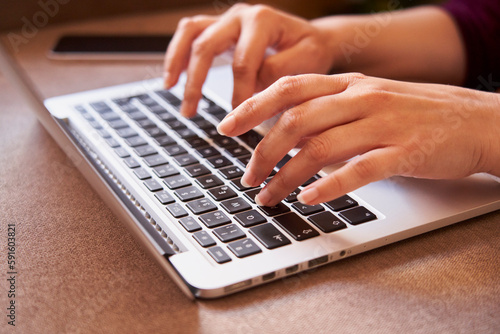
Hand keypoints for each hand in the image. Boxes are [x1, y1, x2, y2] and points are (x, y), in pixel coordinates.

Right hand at [163, 3, 334, 116]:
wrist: (313, 40)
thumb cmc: (310, 52)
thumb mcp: (306, 63)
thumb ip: (278, 74)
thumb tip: (249, 91)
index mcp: (263, 21)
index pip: (243, 62)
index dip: (238, 93)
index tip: (237, 119)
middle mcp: (241, 15)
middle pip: (207, 45)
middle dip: (196, 81)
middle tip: (189, 112)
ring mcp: (227, 19)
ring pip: (191, 33)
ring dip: (176, 61)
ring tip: (169, 88)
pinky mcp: (220, 27)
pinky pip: (191, 33)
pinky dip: (177, 53)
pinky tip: (172, 76)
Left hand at [217, 73, 499, 205]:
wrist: (478, 120)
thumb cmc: (419, 112)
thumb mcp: (371, 100)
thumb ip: (331, 111)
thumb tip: (287, 132)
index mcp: (350, 84)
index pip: (289, 87)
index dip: (253, 106)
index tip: (227, 126)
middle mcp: (362, 98)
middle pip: (296, 120)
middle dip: (263, 152)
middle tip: (246, 177)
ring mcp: (383, 124)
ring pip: (319, 148)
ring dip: (286, 176)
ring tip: (268, 196)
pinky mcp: (404, 153)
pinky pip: (358, 170)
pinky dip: (328, 186)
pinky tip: (308, 199)